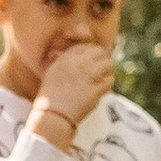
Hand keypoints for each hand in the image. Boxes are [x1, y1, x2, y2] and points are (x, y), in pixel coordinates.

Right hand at [28, 31, 113, 145]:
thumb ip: (63, 61)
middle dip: (102, 58)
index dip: (92, 52)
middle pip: (100, 51)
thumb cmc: (49, 96)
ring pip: (109, 64)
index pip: (86, 46)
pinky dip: (108, 84)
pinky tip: (104, 88)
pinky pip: (110, 80)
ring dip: (108, 70)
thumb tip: (67, 56)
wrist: (53, 114)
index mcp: (67, 57)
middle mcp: (80, 63)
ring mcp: (90, 75)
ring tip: (105, 77)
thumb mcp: (52, 72)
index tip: (93, 59)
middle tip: (102, 67)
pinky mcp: (97, 88)